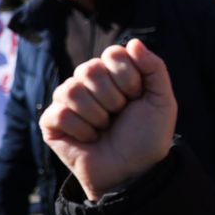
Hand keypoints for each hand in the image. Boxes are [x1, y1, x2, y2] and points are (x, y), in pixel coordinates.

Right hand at [41, 39, 177, 200]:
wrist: (134, 172)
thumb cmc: (148, 137)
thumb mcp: (162, 101)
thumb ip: (155, 68)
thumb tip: (134, 42)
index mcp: (114, 74)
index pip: (113, 53)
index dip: (128, 77)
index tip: (136, 96)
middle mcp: (88, 84)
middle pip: (89, 69)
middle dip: (113, 98)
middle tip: (119, 115)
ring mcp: (67, 102)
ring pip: (71, 90)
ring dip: (97, 115)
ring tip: (105, 128)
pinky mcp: (51, 122)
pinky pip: (58, 113)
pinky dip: (81, 130)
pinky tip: (89, 139)